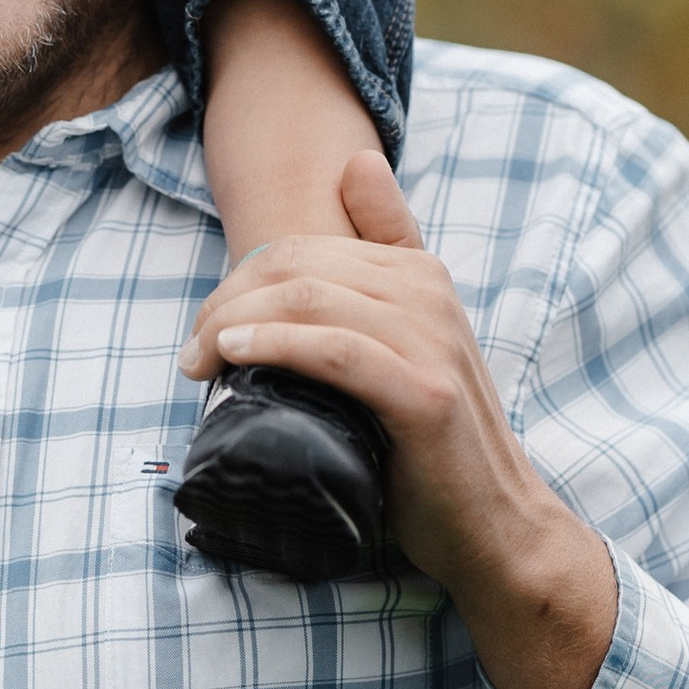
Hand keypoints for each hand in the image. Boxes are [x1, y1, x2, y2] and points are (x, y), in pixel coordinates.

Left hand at [180, 152, 619, 688]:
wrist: (495, 525)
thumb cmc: (431, 443)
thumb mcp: (409, 340)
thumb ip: (389, 253)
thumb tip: (358, 163)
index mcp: (420, 273)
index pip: (303, 246)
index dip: (239, 279)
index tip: (208, 329)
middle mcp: (430, 294)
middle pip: (296, 265)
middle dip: (226, 300)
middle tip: (193, 351)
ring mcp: (432, 341)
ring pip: (309, 299)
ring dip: (234, 323)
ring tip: (201, 361)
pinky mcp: (425, 393)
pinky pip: (335, 350)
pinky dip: (275, 345)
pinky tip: (235, 354)